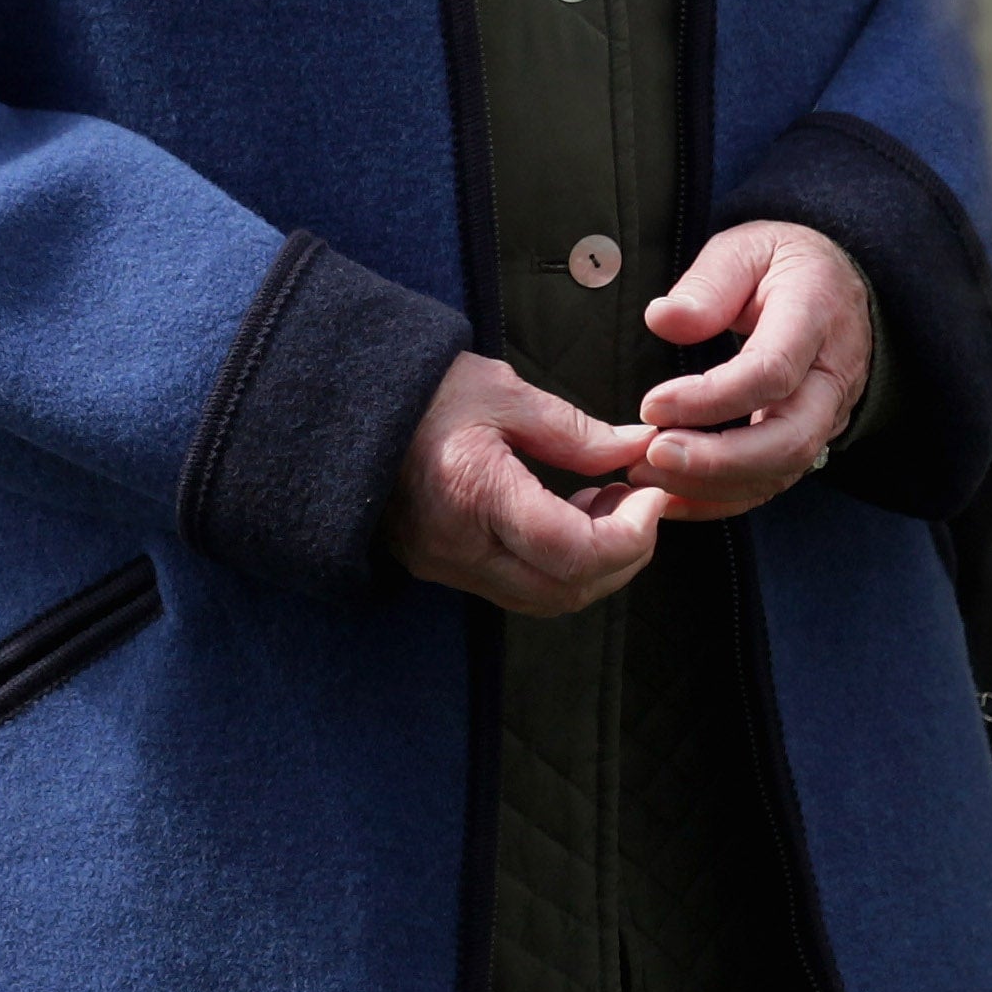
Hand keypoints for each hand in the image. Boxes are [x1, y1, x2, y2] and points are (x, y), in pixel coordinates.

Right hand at [384, 351, 664, 615]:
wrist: (342, 410)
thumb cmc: (421, 391)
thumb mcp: (503, 393)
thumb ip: (575, 431)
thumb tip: (636, 450)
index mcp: (475, 494)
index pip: (572, 552)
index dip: (630, 535)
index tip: (650, 495)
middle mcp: (460, 547)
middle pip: (565, 591)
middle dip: (623, 557)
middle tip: (640, 503)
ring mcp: (446, 566)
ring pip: (544, 601)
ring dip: (592, 566)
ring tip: (605, 505)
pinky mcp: (441, 568)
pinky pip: (517, 589)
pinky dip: (558, 567)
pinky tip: (567, 516)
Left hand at [632, 220, 873, 517]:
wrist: (836, 289)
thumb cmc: (783, 265)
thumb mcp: (746, 247)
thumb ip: (708, 283)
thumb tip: (663, 319)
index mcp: (816, 314)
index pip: (771, 372)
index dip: (710, 399)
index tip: (652, 406)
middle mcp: (831, 374)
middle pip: (789, 439)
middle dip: (718, 459)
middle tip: (653, 456)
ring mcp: (827, 415)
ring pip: (782, 470)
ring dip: (712, 484)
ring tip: (648, 475)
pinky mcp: (810, 441)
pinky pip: (772, 483)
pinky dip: (721, 499)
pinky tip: (673, 496)